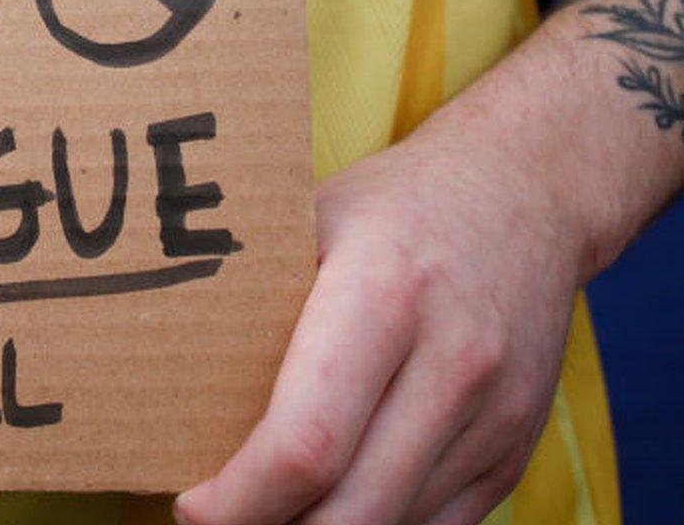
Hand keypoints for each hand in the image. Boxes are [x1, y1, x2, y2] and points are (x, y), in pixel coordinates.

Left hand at [175, 112, 591, 524]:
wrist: (528, 191)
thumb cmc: (393, 206)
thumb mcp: (307, 221)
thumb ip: (251, 304)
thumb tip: (155, 381)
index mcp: (384, 297)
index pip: (305, 444)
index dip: (238, 501)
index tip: (193, 504)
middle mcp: (452, 365)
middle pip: (349, 513)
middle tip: (219, 519)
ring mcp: (494, 417)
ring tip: (268, 504)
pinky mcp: (514, 452)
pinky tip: (330, 498)